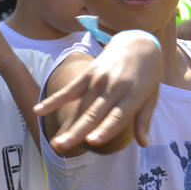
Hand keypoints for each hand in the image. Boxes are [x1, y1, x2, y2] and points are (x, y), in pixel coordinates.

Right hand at [35, 31, 161, 153]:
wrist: (138, 42)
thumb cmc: (148, 75)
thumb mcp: (152, 96)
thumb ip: (144, 120)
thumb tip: (144, 144)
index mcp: (132, 96)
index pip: (117, 117)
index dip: (105, 130)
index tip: (92, 142)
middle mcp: (114, 88)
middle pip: (93, 114)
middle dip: (77, 132)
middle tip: (62, 147)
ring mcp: (99, 80)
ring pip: (81, 107)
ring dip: (68, 125)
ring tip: (56, 144)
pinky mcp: (88, 74)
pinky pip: (70, 90)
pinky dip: (54, 100)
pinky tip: (39, 110)